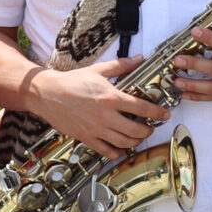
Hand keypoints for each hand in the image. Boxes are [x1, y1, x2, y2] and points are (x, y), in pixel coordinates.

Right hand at [33, 57, 168, 160]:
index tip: (165, 115)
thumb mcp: (98, 70)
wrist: (46, 93)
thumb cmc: (72, 81)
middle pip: (136, 130)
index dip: (158, 113)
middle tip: (151, 127)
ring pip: (124, 143)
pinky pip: (106, 151)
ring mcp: (95, 129)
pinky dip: (117, 152)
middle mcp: (105, 116)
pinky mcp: (86, 138)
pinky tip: (121, 148)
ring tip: (138, 136)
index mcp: (111, 98)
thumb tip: (139, 59)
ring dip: (136, 141)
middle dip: (148, 130)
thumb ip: (121, 66)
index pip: (142, 108)